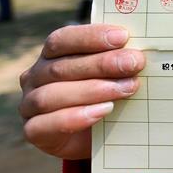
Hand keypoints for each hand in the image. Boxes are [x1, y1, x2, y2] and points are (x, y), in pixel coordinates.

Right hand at [19, 24, 144, 159]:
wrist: (94, 136)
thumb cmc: (105, 94)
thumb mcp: (113, 74)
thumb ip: (119, 60)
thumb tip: (142, 49)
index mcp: (52, 53)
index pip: (63, 39)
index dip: (91, 37)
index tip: (123, 36)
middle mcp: (35, 75)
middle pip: (62, 66)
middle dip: (102, 64)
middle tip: (134, 63)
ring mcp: (29, 104)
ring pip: (52, 95)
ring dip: (92, 90)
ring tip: (126, 89)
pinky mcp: (33, 130)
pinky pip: (46, 124)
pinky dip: (76, 117)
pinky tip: (103, 111)